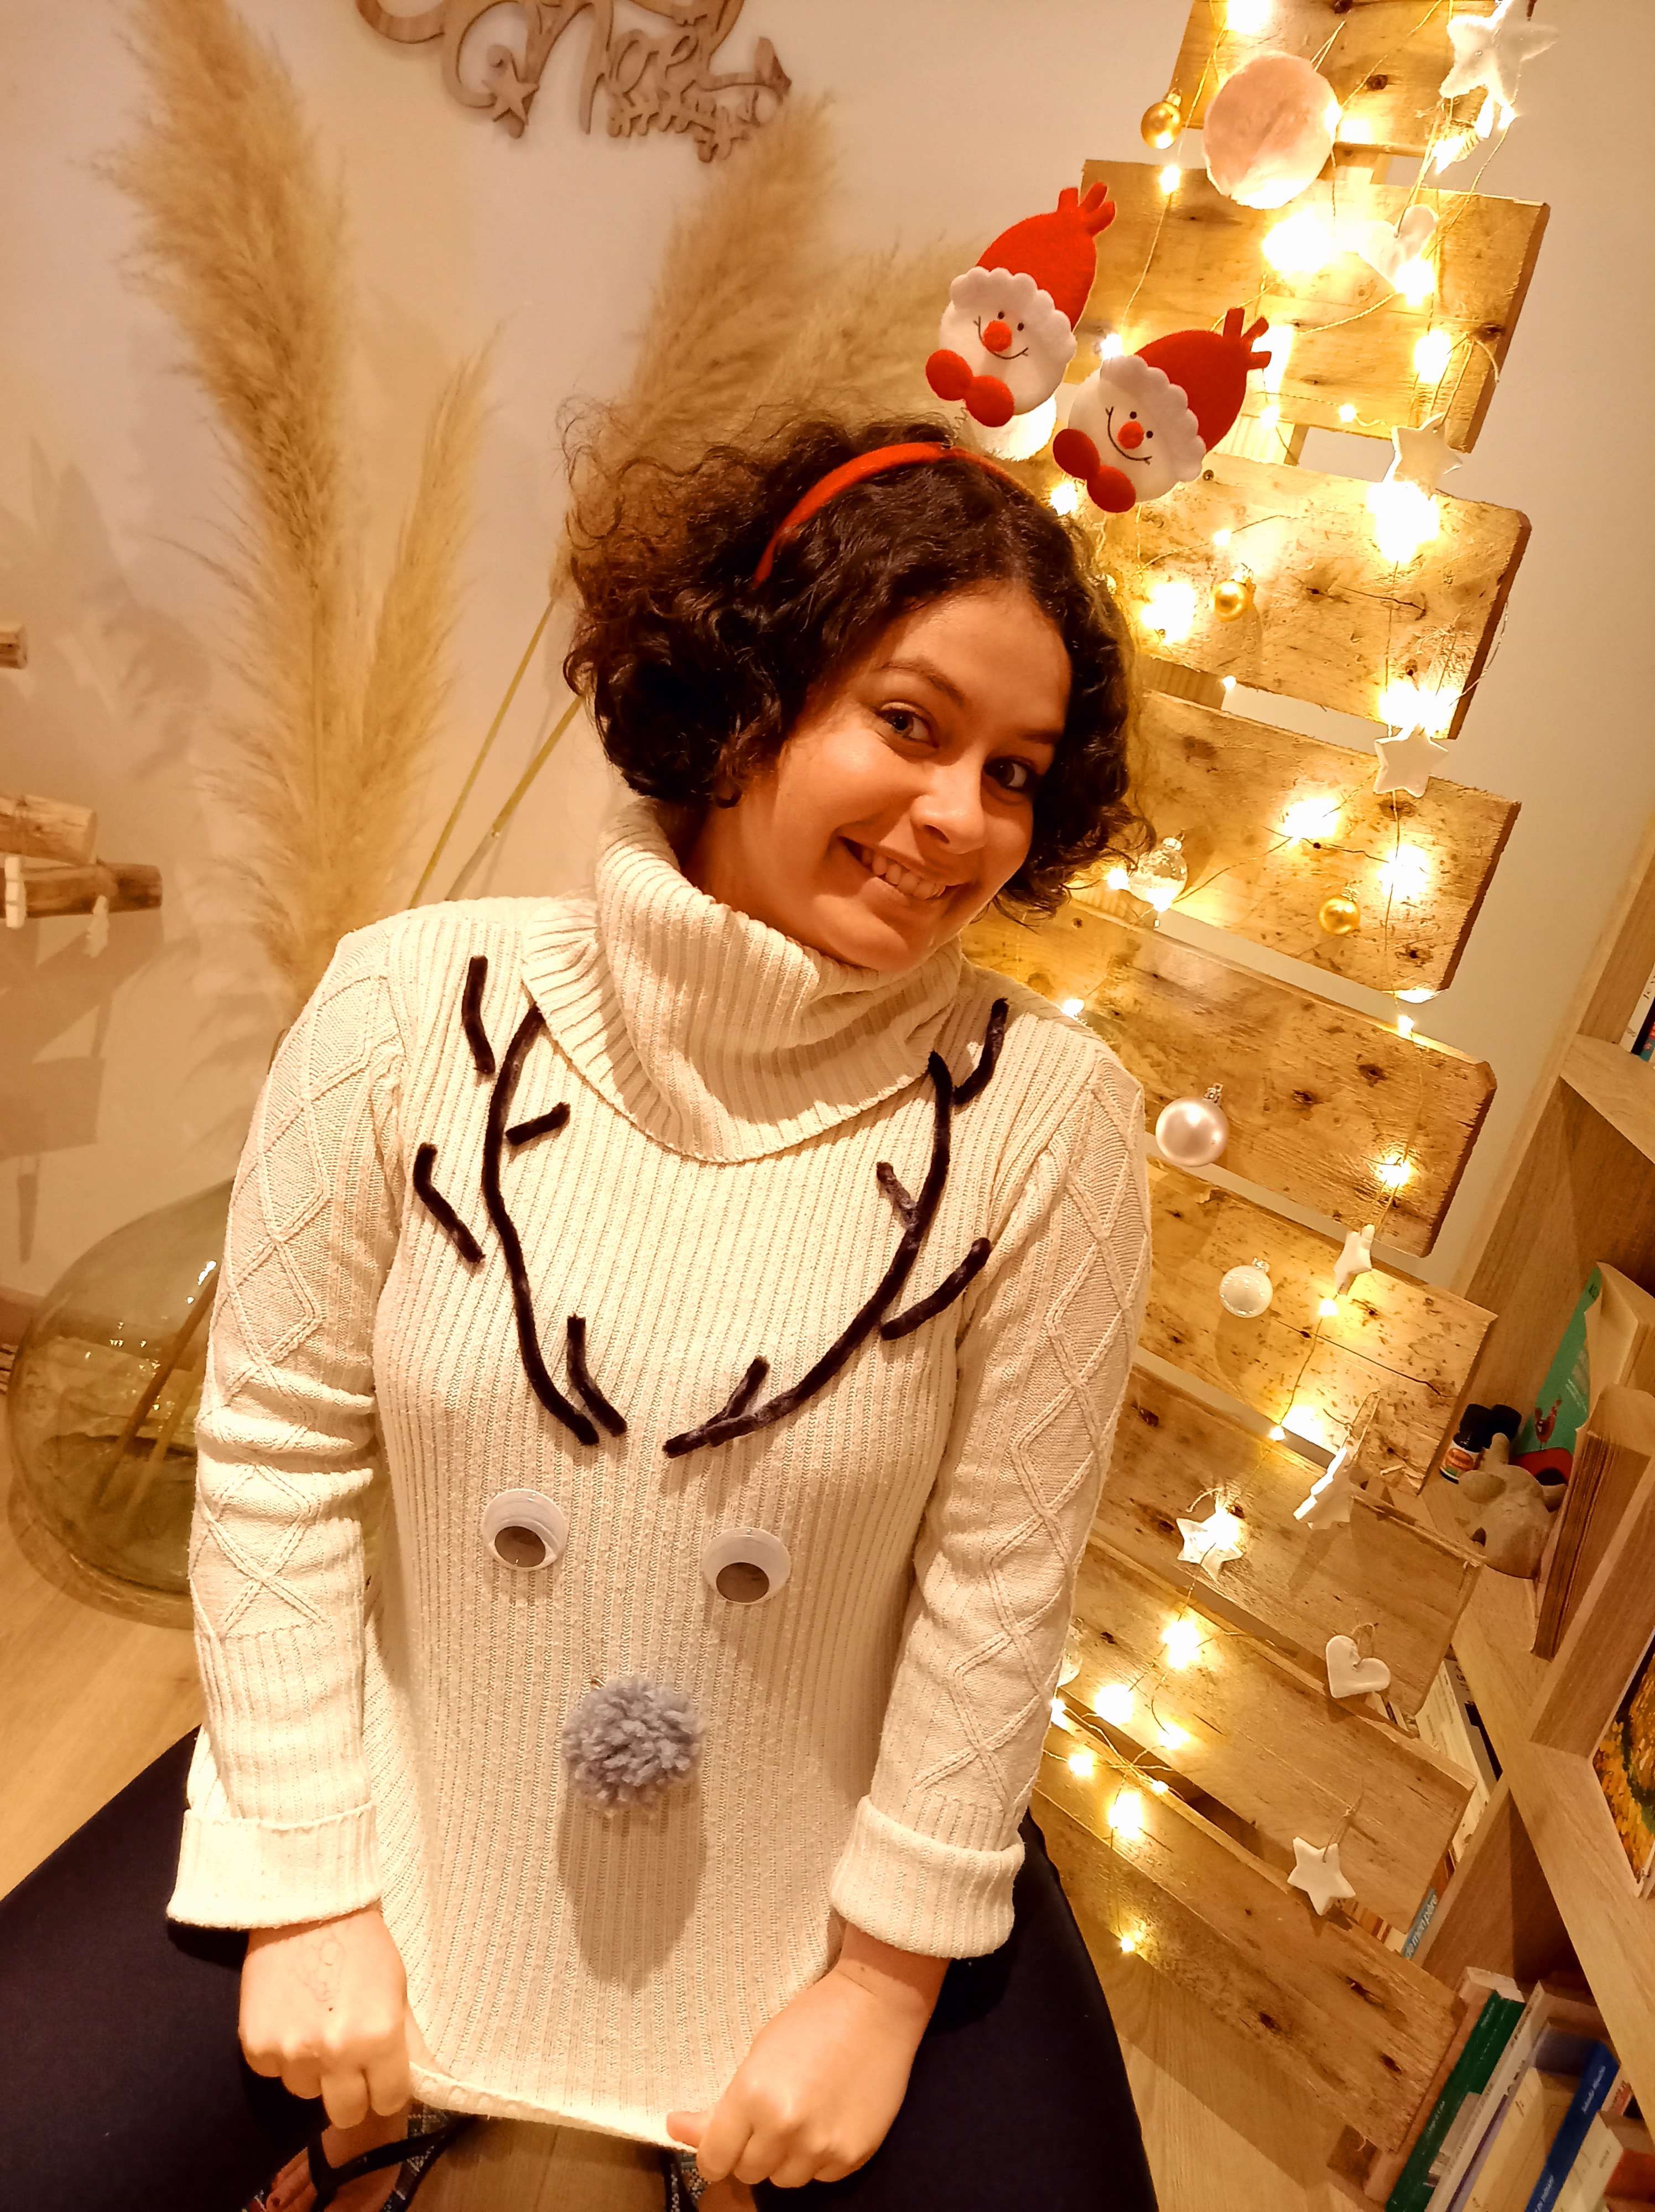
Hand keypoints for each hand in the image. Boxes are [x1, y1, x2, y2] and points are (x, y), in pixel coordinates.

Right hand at [240, 1904, 414, 2127]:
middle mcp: (336, 2052)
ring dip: (313, 2069)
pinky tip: (289, 2017)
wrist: (308, 1907)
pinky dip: (280, 2054)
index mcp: (378, 2038)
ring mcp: (292, 2052)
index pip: (389, 2101)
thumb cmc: (363, 1945)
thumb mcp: (398, 1990)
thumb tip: (438, 2083)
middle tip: (347, 2058)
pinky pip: (273, 2072)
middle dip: (350, 2092)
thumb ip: (412, 2044)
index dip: (386, 2088)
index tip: (380, 2072)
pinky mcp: (256, 2047)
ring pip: (307, 2091)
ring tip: (316, 2024)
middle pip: (346, 2113)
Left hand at [666, 1927, 945, 2189]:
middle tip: (764, 2119)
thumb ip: (720, 2104)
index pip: (713, 2160)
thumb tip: (675, 2128)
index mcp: (752, 2096)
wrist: (875, 2007)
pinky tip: (826, 2121)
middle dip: (749, 2152)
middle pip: (747, 2173)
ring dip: (783, 2158)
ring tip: (799, 2117)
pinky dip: (817, 2157)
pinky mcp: (853, 2154)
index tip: (718, 2145)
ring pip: (784, 2180)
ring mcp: (822, 2145)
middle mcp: (784, 2128)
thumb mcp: (757, 2054)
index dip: (712, 2154)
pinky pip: (820, 2176)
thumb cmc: (811, 2020)